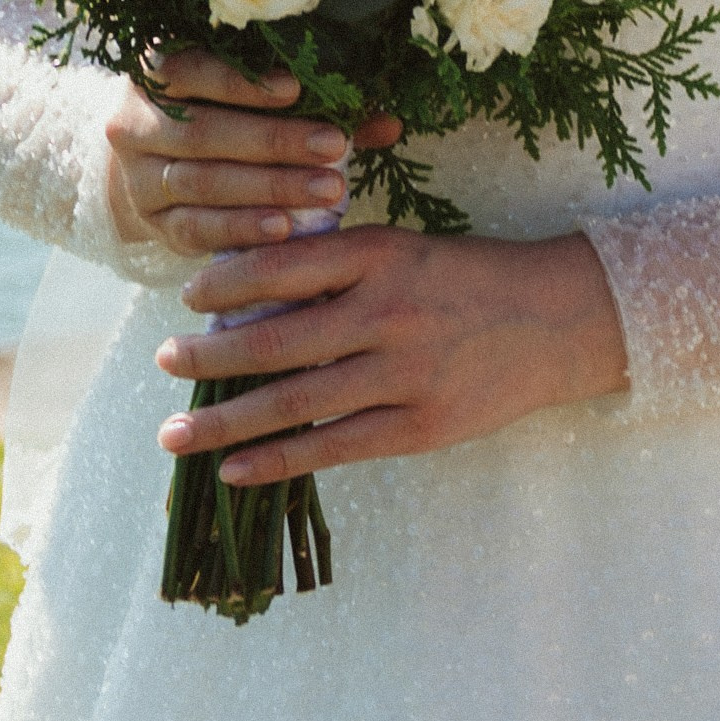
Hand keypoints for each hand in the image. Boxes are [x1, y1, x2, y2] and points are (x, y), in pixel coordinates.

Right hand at [104, 50, 399, 255]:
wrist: (148, 163)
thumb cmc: (216, 115)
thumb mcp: (247, 96)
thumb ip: (313, 104)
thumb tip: (388, 122)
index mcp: (153, 71)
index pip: (189, 70)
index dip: (240, 81)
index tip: (295, 89)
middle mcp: (135, 122)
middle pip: (203, 132)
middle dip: (273, 141)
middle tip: (334, 146)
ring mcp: (137, 177)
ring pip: (202, 182)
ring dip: (269, 187)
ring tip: (326, 191)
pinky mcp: (152, 223)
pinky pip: (195, 227)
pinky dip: (241, 228)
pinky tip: (284, 227)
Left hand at [153, 225, 628, 483]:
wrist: (556, 319)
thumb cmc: (466, 278)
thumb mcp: (404, 251)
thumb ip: (338, 271)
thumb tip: (250, 301)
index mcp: (379, 255)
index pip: (281, 265)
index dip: (225, 283)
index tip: (187, 298)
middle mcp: (386, 312)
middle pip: (275, 340)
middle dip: (208, 356)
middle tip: (163, 363)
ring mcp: (402, 374)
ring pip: (294, 402)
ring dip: (225, 421)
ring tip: (175, 434)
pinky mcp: (419, 427)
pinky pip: (334, 448)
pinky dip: (278, 460)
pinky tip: (235, 470)